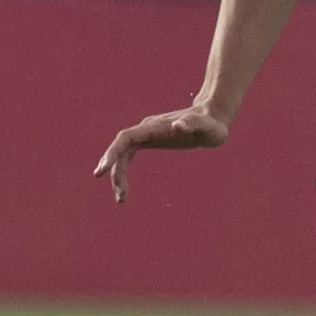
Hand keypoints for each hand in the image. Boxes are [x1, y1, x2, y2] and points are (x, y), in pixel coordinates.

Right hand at [94, 105, 228, 200]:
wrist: (213, 117)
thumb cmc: (212, 123)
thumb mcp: (207, 126)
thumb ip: (193, 124)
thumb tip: (178, 125)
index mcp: (155, 126)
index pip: (126, 138)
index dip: (112, 153)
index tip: (102, 170)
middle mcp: (147, 129)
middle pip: (120, 149)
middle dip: (115, 171)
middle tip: (120, 196)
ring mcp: (147, 134)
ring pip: (123, 154)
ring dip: (118, 175)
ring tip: (122, 198)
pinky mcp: (150, 140)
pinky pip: (129, 156)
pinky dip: (124, 171)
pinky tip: (124, 188)